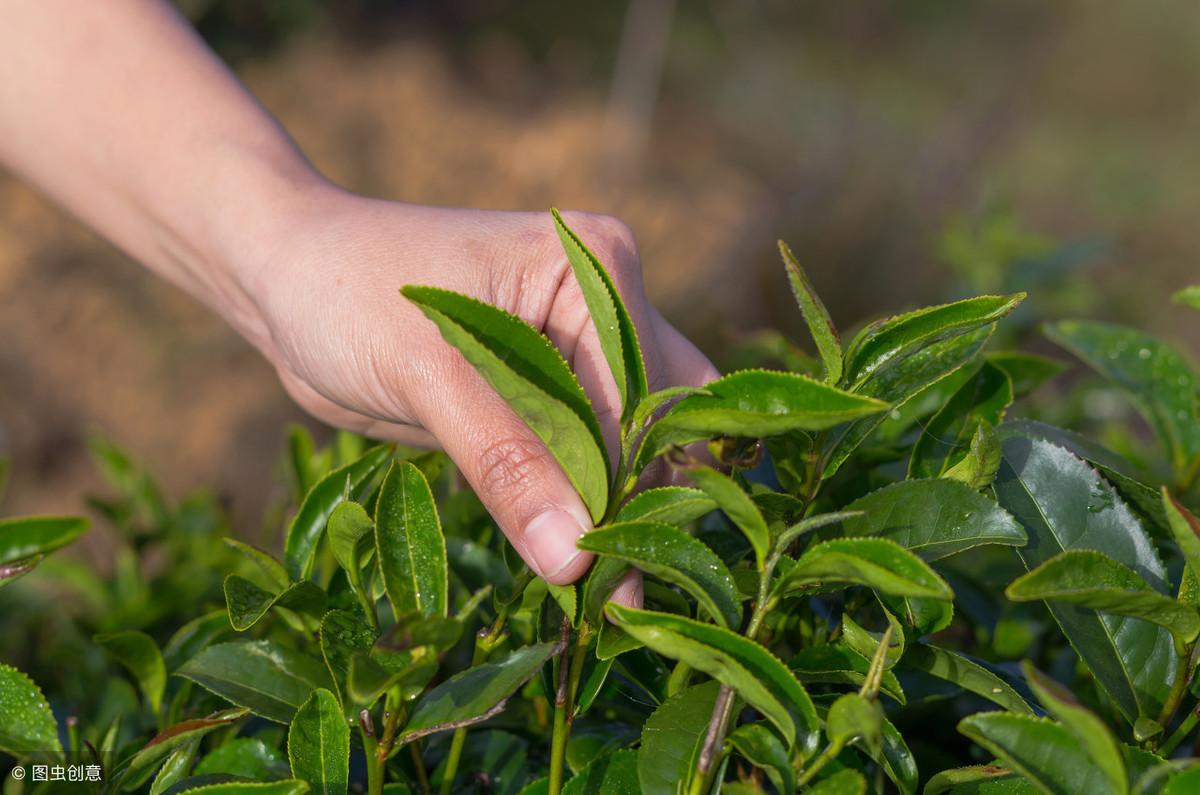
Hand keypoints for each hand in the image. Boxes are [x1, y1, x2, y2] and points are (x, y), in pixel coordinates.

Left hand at [244, 187, 718, 588]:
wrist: (285, 283)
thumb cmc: (345, 295)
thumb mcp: (427, 375)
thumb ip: (506, 462)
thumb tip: (572, 560)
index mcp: (594, 270)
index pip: (639, 396)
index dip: (627, 485)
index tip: (609, 572)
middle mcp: (604, 304)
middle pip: (656, 421)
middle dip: (640, 503)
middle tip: (617, 593)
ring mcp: (579, 349)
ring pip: (629, 446)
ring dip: (613, 513)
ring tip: (600, 596)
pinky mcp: (546, 391)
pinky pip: (583, 456)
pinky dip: (578, 506)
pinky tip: (571, 565)